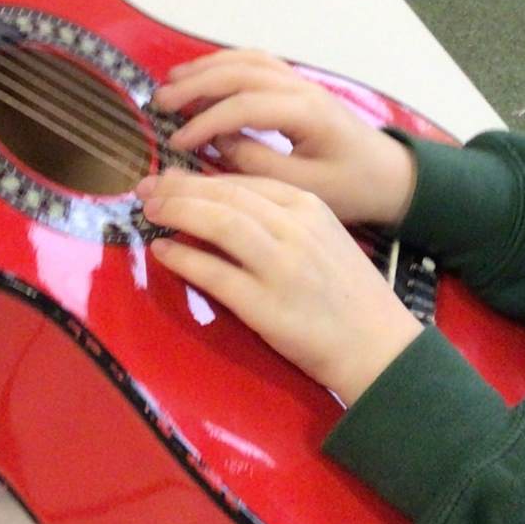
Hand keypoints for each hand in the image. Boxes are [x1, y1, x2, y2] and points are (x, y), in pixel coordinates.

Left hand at [135, 170, 422, 404]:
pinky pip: (215, 274)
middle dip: (178, 189)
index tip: (169, 178)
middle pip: (225, 196)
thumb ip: (282, 219)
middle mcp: (295, 228)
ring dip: (178, 213)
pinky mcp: (267, 305)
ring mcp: (281, 266)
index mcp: (310, 206)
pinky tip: (163, 252)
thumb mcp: (322, 238)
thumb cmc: (347, 293)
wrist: (378, 345)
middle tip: (145, 190)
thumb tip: (223, 205)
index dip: (199, 177)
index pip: (243, 182)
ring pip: (219, 224)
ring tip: (150, 212)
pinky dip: (183, 259)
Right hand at [153, 50, 417, 227]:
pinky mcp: (298, 86)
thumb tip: (216, 143)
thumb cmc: (352, 187)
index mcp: (307, 112)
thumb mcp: (305, 187)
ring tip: (171, 84)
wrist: (390, 176)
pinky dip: (225, 65)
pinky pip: (257, 63)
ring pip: (247, 61)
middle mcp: (302, 88)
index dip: (205, 121)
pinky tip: (202, 76)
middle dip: (196, 85)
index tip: (176, 141)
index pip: (244, 105)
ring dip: (206, 69)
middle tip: (159, 103)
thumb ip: (258, 164)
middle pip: (241, 73)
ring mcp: (301, 82)